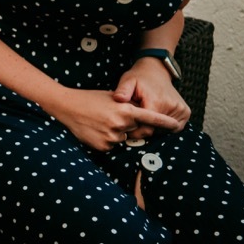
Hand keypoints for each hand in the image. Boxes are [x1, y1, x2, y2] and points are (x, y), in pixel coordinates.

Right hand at [45, 87, 181, 151]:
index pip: (151, 118)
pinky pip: (113, 145)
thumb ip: (128, 107)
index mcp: (125, 109)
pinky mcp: (104, 146)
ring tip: (99, 122)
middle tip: (109, 116)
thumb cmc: (89, 99)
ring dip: (116, 132)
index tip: (176, 126)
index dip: (165, 123)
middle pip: (135, 129)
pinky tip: (95, 130)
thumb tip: (141, 116)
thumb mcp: (111, 97)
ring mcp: (113, 136)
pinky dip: (106, 139)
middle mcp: (121, 124)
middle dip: (127, 124)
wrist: (66, 106)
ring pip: (124, 138)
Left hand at [113, 58, 190, 137]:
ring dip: (154, 128)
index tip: (127, 128)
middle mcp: (172, 107)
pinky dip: (163, 126)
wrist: (156, 71)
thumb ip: (122, 91)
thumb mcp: (127, 81)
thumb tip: (118, 98)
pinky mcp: (186, 112)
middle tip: (134, 121)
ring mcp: (182, 111)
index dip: (136, 131)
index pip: (147, 129)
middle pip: (156, 131)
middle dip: (144, 129)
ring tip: (145, 117)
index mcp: (157, 102)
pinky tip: (154, 117)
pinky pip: (174, 127)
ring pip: (165, 131)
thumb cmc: (139, 78)